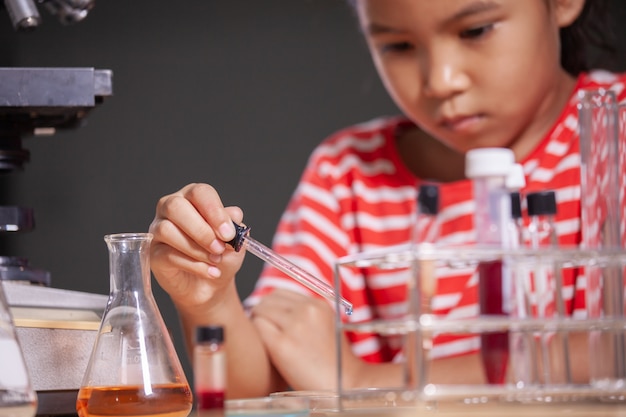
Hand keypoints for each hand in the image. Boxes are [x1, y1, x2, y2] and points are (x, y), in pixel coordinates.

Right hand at [149, 183, 245, 312]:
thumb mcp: (234, 239)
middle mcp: (171, 208)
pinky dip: (193, 265)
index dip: (214, 211)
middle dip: (201, 230)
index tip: (228, 233)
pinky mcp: (153, 253)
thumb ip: (233, 225)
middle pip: (176, 206)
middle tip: (220, 247)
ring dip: (196, 248)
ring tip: (216, 260)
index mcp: (193, 198)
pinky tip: (210, 271)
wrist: (211, 284)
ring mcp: (158, 230)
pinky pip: (167, 255)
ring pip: (167, 230)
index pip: (199, 192)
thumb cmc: (221, 255)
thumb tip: (233, 215)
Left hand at [250, 289, 361, 390]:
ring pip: (260, 311)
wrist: (346, 386)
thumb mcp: (325, 326)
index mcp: (318, 304)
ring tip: (263, 341)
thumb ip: (305, 315)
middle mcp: (307, 310)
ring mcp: (295, 326)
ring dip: (257, 323)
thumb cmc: (333, 363)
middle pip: (268, 300)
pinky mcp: (282, 345)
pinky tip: (263, 349)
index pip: (281, 294)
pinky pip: (257, 329)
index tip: (270, 320)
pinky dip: (256, 336)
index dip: (271, 307)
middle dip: (262, 313)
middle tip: (262, 331)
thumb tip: (273, 308)